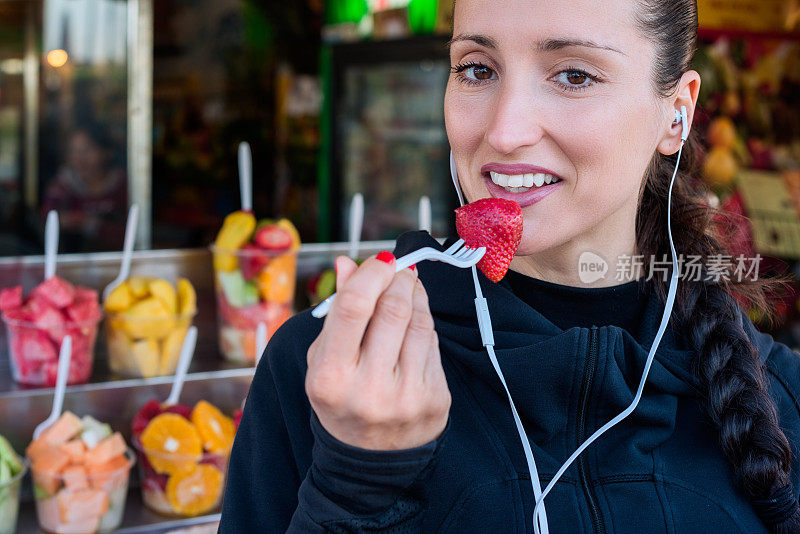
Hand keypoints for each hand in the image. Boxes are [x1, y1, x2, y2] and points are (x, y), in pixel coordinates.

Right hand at [305, 253, 450, 450]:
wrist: (370, 459)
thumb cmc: (341, 397)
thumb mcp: (323, 359)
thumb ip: (336, 311)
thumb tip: (347, 262)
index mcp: (330, 377)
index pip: (354, 307)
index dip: (372, 273)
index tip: (381, 261)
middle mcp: (370, 389)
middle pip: (393, 310)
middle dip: (399, 279)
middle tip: (398, 270)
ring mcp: (407, 398)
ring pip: (420, 323)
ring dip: (416, 295)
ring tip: (408, 288)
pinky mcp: (436, 401)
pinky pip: (433, 345)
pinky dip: (424, 325)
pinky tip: (415, 321)